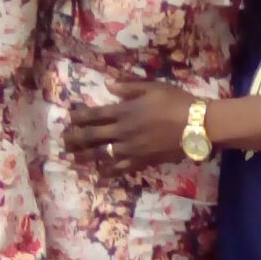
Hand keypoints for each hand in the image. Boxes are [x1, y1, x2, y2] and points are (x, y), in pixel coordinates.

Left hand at [64, 80, 195, 168]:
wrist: (197, 125)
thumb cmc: (176, 102)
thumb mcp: (153, 86)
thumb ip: (129, 85)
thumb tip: (109, 84)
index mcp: (124, 111)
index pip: (95, 115)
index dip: (79, 117)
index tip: (69, 119)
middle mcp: (123, 131)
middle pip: (92, 136)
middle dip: (75, 138)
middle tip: (63, 141)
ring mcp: (131, 148)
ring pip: (102, 154)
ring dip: (85, 156)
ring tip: (73, 158)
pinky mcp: (142, 161)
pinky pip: (121, 168)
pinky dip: (108, 172)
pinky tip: (99, 174)